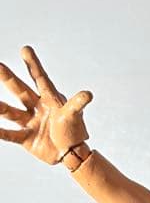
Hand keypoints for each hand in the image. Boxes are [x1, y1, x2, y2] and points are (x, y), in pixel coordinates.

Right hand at [0, 47, 91, 164]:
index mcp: (49, 99)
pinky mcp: (26, 137)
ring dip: (1, 108)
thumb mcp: (74, 116)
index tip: (26, 49)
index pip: (40, 79)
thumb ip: (78, 104)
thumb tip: (88, 94)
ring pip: (12, 112)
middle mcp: (36, 107)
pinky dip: (1, 133)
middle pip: (20, 90)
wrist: (70, 152)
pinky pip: (11, 135)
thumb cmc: (72, 130)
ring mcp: (30, 121)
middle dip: (9, 79)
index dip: (33, 65)